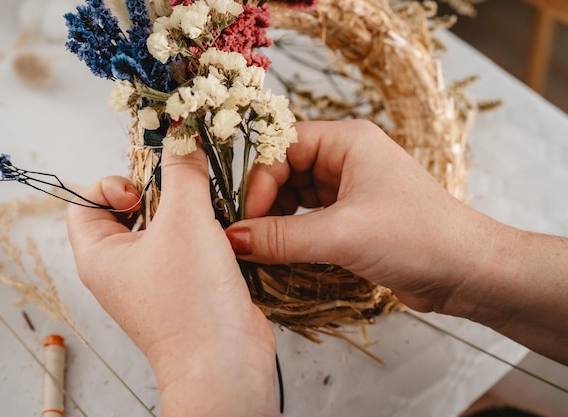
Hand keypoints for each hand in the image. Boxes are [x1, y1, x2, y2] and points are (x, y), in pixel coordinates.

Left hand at [67, 146, 278, 415]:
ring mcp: (154, 279)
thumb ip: (183, 171)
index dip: (111, 184)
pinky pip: (187, 244)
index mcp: (100, 255)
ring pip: (163, 225)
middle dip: (158, 191)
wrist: (227, 363)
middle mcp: (121, 268)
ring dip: (186, 208)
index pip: (84, 201)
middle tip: (183, 189)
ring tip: (209, 206)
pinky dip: (203, 230)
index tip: (143, 188)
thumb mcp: (186, 221)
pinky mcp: (185, 285)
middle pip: (128, 208)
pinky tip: (225, 227)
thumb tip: (180, 130)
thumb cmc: (192, 300)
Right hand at [227, 120, 567, 364]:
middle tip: (247, 235)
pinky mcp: (353, 218)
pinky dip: (292, 232)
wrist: (467, 271)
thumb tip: (232, 240)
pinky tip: (281, 251)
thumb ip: (282, 237)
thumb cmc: (417, 237)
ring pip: (295, 195)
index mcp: (347, 141)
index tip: (246, 219)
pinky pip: (309, 217)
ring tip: (261, 246)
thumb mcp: (342, 234)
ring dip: (276, 219)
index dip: (259, 179)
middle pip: (285, 169)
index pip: (283, 146)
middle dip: (264, 200)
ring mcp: (350, 188)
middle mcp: (346, 158)